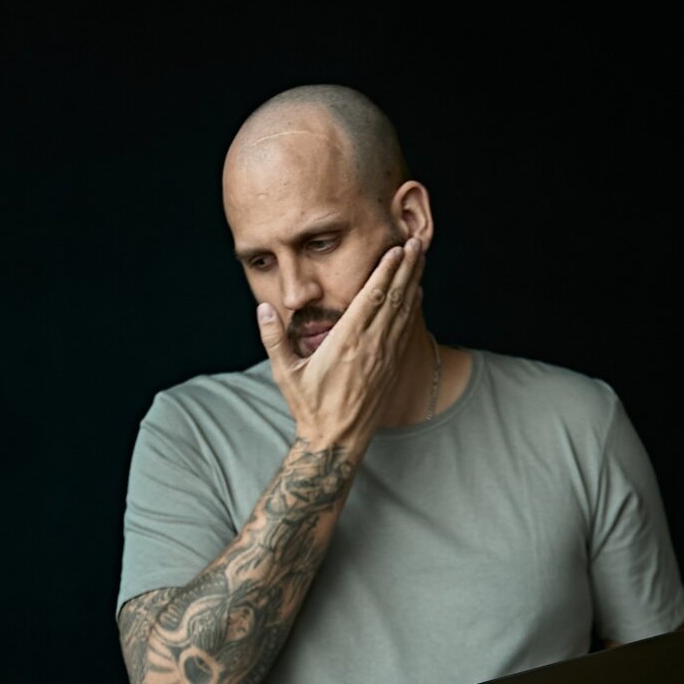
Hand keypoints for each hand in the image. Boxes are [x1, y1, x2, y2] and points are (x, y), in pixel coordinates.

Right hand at [256, 238, 424, 453]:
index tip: (394, 249)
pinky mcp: (391, 368)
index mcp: (346, 343)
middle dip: (405, 268)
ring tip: (419, 258)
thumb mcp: (285, 373)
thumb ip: (273, 339)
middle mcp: (370, 347)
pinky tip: (417, 292)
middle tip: (414, 242)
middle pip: (393, 298)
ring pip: (403, 312)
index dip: (385, 271)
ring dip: (413, 282)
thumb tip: (263, 308)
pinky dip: (412, 308)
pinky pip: (405, 331)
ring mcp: (384, 357)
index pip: (371, 298)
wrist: (337, 441)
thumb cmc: (309, 407)